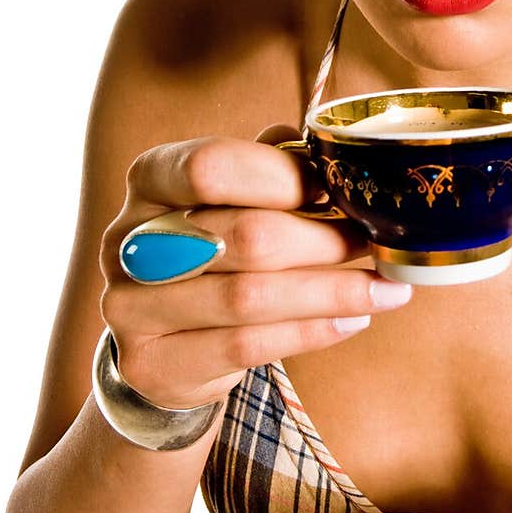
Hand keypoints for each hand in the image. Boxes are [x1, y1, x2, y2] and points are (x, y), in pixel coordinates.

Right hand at [98, 125, 408, 409]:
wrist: (160, 348)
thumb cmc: (210, 256)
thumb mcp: (229, 200)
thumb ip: (267, 168)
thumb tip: (324, 150)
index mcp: (149, 181)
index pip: (211, 166)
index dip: (282, 176)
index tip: (336, 189)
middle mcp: (128, 241)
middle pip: (243, 234)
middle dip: (323, 239)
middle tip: (376, 242)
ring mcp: (131, 307)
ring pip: (249, 297)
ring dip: (331, 291)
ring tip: (384, 288)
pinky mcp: (152, 362)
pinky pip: (247, 346)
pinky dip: (310, 332)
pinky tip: (352, 321)